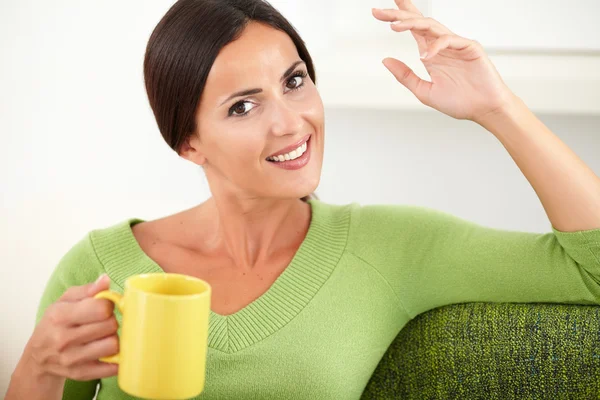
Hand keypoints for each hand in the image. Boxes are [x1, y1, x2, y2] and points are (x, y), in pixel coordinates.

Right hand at [19, 275, 118, 382]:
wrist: (38, 357)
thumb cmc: (55, 324)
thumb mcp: (64, 301)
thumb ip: (87, 289)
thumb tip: (106, 280)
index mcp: (59, 316)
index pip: (101, 308)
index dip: (108, 305)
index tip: (105, 307)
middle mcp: (63, 339)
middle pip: (110, 326)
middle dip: (111, 321)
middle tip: (104, 322)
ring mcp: (72, 359)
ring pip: (113, 345)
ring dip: (113, 339)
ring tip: (104, 336)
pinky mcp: (81, 374)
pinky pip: (112, 367)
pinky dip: (116, 360)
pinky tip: (108, 353)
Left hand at [372, 0, 516, 122]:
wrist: (484, 111)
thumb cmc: (460, 102)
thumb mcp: (424, 91)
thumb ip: (405, 76)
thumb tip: (385, 60)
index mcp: (431, 53)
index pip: (413, 28)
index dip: (398, 16)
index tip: (378, 12)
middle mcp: (442, 45)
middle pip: (418, 22)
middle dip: (399, 14)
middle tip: (378, 12)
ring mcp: (456, 44)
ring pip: (431, 26)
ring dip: (411, 23)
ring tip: (393, 25)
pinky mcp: (470, 48)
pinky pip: (449, 40)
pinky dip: (436, 46)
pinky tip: (424, 55)